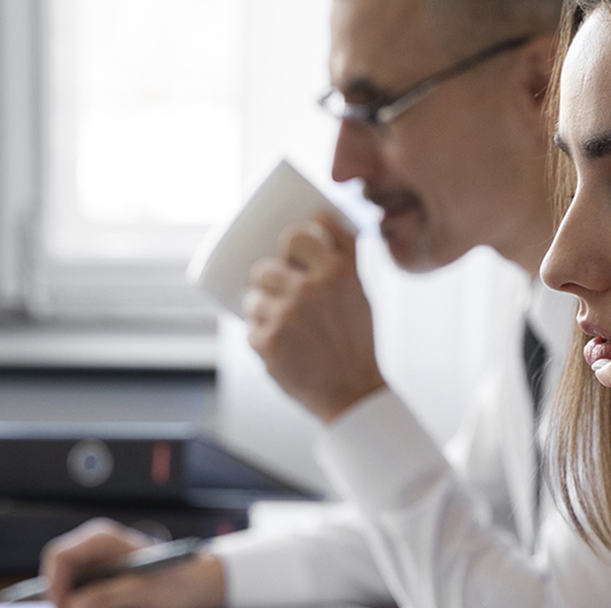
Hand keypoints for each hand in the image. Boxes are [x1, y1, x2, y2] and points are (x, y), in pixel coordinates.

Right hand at [39, 518, 227, 607]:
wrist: (198, 588)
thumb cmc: (178, 581)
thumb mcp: (144, 591)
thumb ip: (108, 598)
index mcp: (101, 540)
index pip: (58, 557)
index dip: (55, 585)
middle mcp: (93, 552)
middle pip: (60, 580)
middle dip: (76, 607)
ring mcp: (96, 570)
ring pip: (70, 598)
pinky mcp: (100, 587)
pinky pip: (83, 606)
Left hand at [243, 213, 388, 424]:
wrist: (354, 392)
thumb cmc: (357, 339)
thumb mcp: (360, 291)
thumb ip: (342, 252)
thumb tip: (320, 213)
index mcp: (337, 271)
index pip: (294, 237)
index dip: (288, 247)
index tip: (291, 259)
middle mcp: (311, 289)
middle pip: (264, 269)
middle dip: (269, 284)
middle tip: (286, 302)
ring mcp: (286, 316)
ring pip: (253, 299)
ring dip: (263, 312)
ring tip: (287, 330)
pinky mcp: (267, 342)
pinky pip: (250, 329)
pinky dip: (262, 338)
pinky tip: (285, 349)